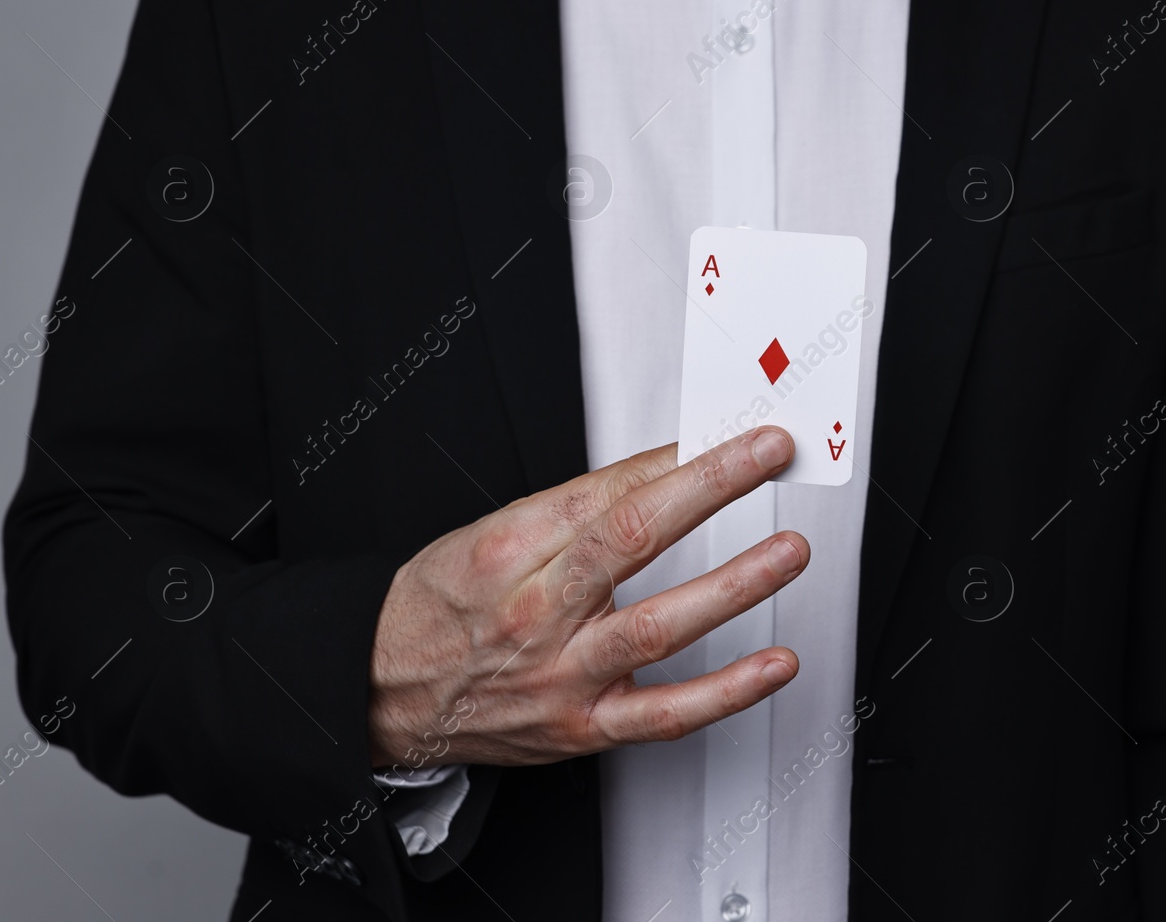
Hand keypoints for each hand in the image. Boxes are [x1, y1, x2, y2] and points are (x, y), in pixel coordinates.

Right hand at [367, 426, 807, 767]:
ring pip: (657, 626)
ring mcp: (563, 673)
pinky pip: (664, 713)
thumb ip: (575, 509)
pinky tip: (773, 665)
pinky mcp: (583, 727)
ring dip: (734, 586)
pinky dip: (726, 692)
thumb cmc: (436, 609)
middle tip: (769, 459)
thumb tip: (661, 474)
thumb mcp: (488, 535)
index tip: (733, 438)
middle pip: (632, 541)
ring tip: (788, 551)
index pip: (607, 493)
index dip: (680, 461)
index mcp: (510, 551)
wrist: (378, 692)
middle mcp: (536, 611)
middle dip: (710, 491)